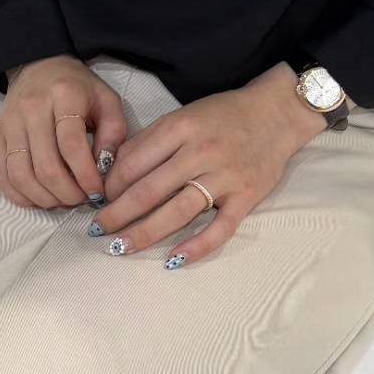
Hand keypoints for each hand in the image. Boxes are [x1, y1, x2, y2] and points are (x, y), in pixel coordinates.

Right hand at [0, 55, 127, 209]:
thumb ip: (114, 132)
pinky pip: (2, 176)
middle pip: (45, 166)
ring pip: (21, 175)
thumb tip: (104, 169)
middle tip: (82, 199)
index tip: (97, 192)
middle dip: (67, 193)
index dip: (85, 176)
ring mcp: (10, 123)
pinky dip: (20, 196)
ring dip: (44, 199)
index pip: (71, 145)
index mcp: (64, 96)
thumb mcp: (107, 100)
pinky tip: (39, 198)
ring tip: (63, 200)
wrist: (39, 65)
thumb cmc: (79, 87)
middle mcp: (31, 109)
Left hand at [95, 63, 328, 264]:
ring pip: (177, 212)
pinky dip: (196, 247)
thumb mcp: (183, 115)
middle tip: (97, 229)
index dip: (109, 185)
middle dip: (117, 214)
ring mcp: (225, 177)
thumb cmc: (223, 114)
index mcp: (180, 128)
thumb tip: (112, 170)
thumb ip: (150, 140)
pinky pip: (219, 229)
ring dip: (144, 233)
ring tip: (119, 247)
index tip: (99, 199)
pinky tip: (172, 260)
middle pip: (148, 191)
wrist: (276, 113)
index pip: (133, 163)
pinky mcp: (246, 197)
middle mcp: (200, 152)